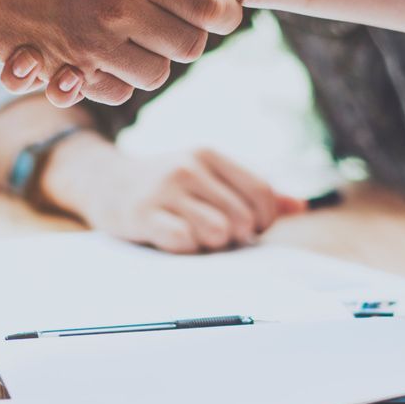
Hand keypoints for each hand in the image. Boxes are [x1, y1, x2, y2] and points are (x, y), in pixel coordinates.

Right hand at [43, 137, 304, 253]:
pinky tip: (173, 240)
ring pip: (218, 232)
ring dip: (211, 244)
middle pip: (244, 218)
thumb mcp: (207, 176)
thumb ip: (252, 190)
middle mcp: (189, 166)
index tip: (249, 229)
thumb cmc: (165, 185)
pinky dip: (185, 248)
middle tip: (216, 234)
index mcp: (210, 154)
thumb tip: (301, 207)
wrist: (103, 182)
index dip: (265, 221)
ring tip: (195, 236)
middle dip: (236, 236)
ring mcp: (164, 189)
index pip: (263, 194)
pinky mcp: (142, 213)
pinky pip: (184, 241)